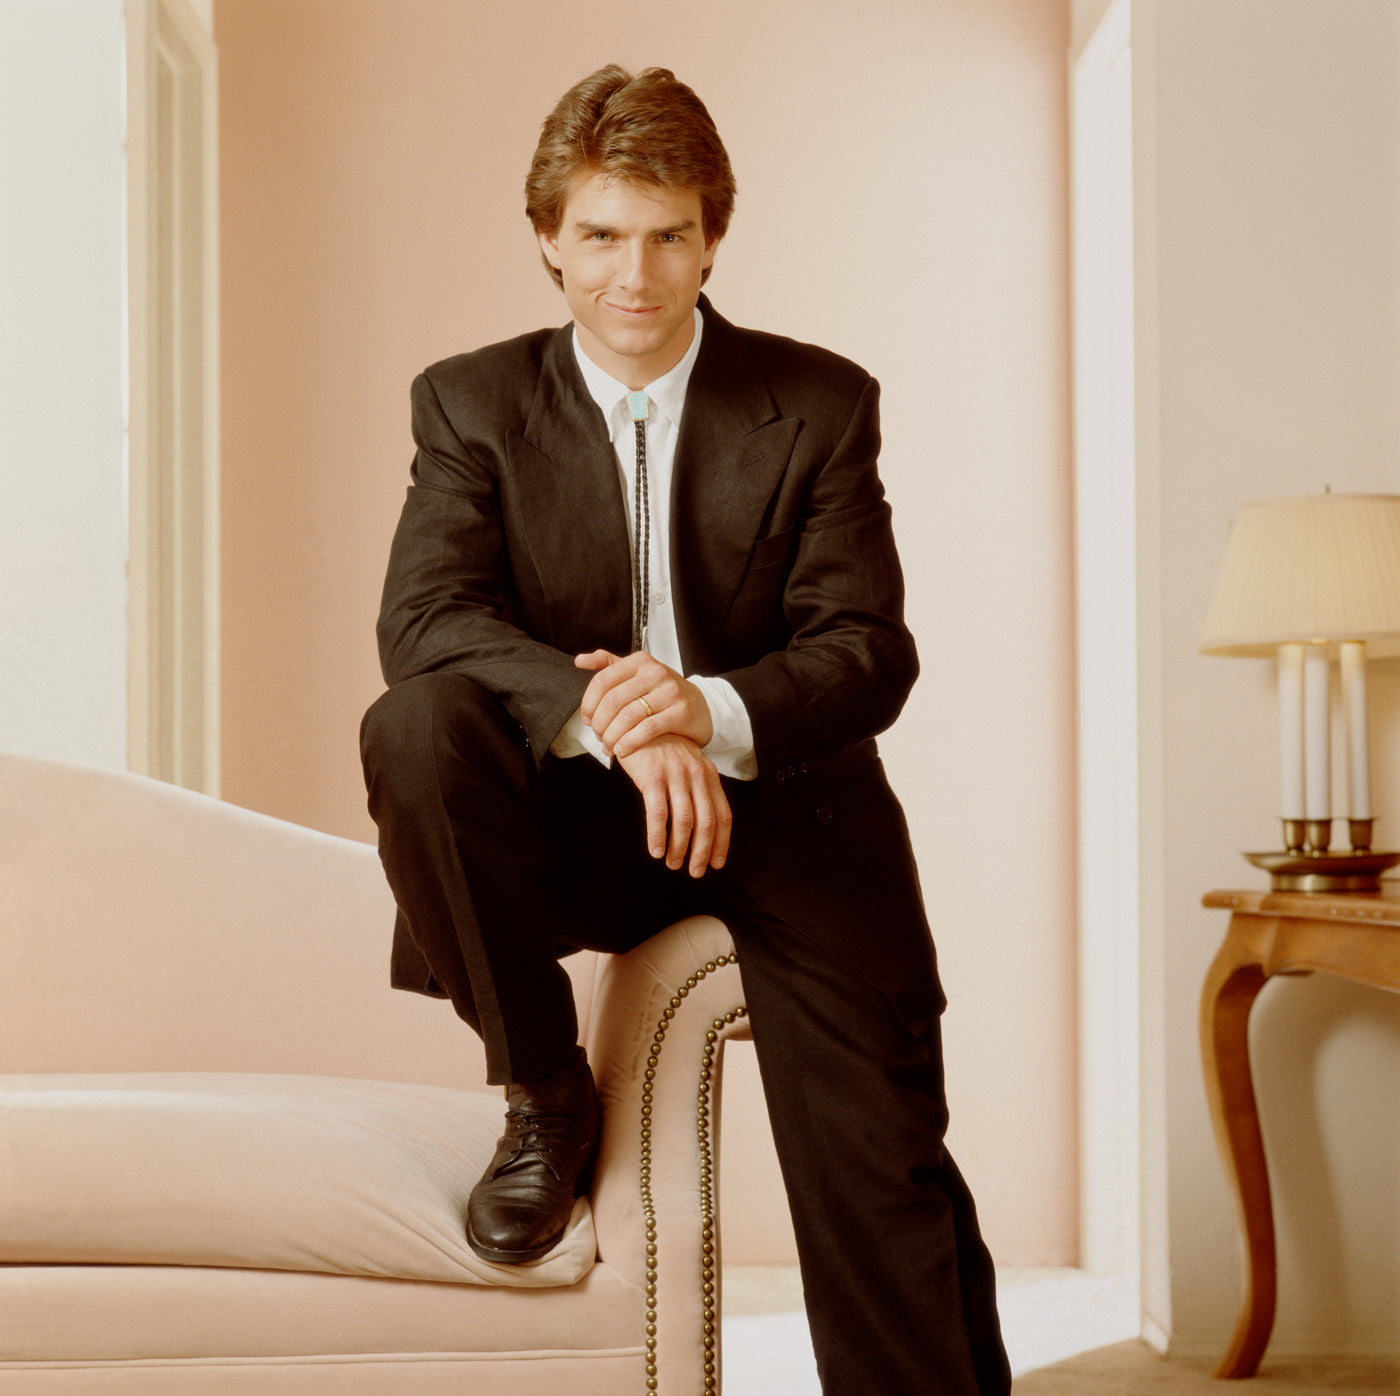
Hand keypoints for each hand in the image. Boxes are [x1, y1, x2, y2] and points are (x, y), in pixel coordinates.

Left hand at [575, 649, 713, 758]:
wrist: (699, 706)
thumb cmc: (662, 692)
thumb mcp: (636, 673)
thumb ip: (607, 664)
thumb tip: (580, 661)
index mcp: (640, 661)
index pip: (602, 680)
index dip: (589, 704)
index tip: (587, 719)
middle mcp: (655, 673)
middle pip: (613, 701)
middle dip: (599, 724)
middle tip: (598, 736)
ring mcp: (670, 692)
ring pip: (628, 717)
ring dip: (612, 736)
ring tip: (608, 746)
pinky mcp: (681, 712)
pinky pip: (647, 729)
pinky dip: (629, 742)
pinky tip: (622, 750)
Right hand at [616, 734, 731, 876]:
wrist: (638, 720)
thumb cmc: (662, 749)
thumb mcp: (687, 764)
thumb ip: (698, 788)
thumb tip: (703, 826)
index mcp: (709, 775)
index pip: (723, 814)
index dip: (722, 842)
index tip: (717, 863)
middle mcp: (697, 775)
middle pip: (707, 822)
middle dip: (702, 852)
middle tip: (695, 872)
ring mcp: (675, 775)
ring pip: (684, 821)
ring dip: (679, 848)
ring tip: (672, 863)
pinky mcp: (652, 776)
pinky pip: (658, 812)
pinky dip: (658, 835)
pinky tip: (655, 851)